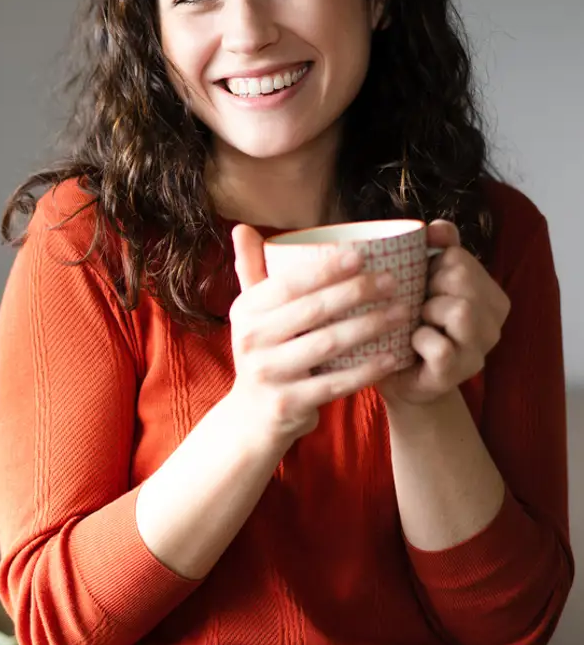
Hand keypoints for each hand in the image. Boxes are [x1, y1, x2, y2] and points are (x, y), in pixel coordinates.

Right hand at [228, 225, 409, 450]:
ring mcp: (268, 373)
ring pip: (328, 344)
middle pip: (313, 311)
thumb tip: (241, 227)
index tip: (362, 256)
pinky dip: (368, 369)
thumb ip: (250, 270)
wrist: (252, 417)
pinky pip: (336, 382)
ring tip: (403, 312)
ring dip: (370, 326)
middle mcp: (251, 340)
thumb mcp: (251, 314)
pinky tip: (393, 356)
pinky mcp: (289, 403)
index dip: (326, 269)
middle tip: (393, 281)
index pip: (289, 284)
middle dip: (357, 292)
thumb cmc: (264, 352)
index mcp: (245, 311)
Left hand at [378, 220, 509, 406]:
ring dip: (426, 312)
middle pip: (461, 277)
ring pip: (460, 309)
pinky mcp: (459, 371)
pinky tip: (412, 345)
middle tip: (416, 305)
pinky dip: (419, 341)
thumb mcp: (421, 284)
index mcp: (488, 292)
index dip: (429, 265)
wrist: (397, 377)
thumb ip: (437, 252)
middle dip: (428, 286)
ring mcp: (480, 348)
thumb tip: (436, 226)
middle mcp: (494, 319)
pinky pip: (440, 345)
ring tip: (416, 323)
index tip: (420, 282)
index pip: (459, 256)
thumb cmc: (407, 325)